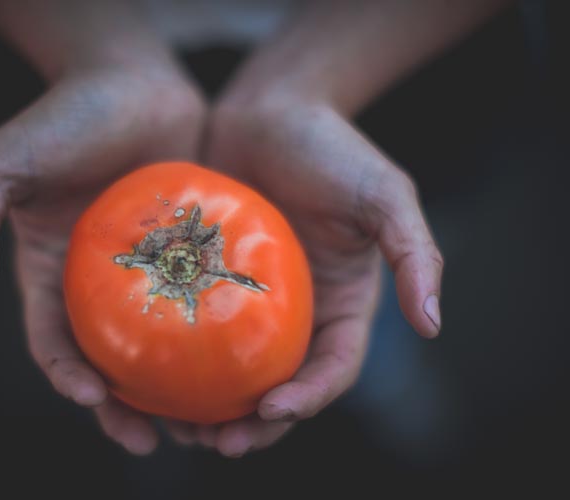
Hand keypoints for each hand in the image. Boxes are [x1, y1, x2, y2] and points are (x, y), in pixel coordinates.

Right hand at [0, 64, 205, 453]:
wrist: (134, 80)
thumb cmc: (68, 116)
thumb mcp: (4, 159)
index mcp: (56, 275)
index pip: (55, 342)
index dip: (68, 377)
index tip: (94, 396)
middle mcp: (102, 285)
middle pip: (112, 362)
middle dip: (125, 409)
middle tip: (154, 441)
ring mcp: (151, 274)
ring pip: (163, 348)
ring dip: (176, 393)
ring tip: (205, 425)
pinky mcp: (192, 257)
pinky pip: (206, 307)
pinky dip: (217, 342)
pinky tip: (241, 365)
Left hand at [176, 89, 442, 456]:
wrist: (271, 108)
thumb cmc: (332, 147)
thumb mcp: (384, 194)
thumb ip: (414, 254)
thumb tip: (434, 325)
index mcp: (338, 305)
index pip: (330, 370)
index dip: (307, 400)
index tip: (271, 411)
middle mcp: (294, 312)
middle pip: (276, 385)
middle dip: (253, 425)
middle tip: (217, 445)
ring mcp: (248, 300)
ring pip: (229, 369)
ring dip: (208, 407)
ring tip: (177, 429)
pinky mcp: (205, 281)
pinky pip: (188, 329)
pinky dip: (175, 360)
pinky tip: (144, 375)